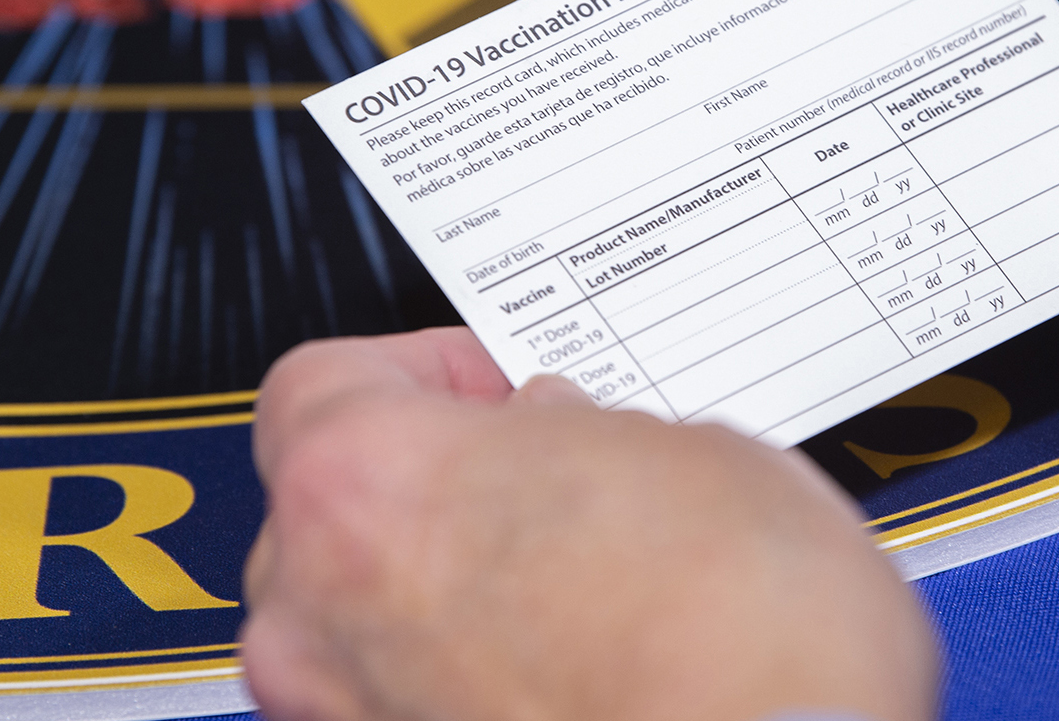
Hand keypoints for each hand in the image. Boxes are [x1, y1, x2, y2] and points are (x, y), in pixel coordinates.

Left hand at [241, 327, 937, 720]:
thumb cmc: (736, 637)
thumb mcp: (685, 449)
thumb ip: (581, 428)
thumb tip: (566, 436)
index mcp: (364, 482)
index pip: (326, 382)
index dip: (430, 372)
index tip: (500, 384)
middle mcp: (321, 614)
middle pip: (335, 508)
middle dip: (441, 484)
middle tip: (549, 472)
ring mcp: (354, 718)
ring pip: (370, 618)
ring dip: (453, 585)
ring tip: (582, 573)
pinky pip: (413, 701)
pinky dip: (473, 674)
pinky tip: (580, 655)